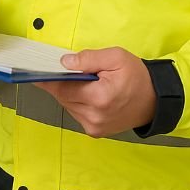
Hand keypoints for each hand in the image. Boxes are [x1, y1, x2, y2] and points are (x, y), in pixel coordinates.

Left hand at [37, 47, 156, 137]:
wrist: (156, 101)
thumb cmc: (137, 76)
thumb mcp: (116, 57)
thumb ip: (89, 58)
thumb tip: (64, 62)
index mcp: (99, 98)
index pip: (63, 87)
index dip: (47, 79)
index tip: (33, 73)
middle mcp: (94, 116)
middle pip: (63, 97)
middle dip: (59, 83)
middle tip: (58, 69)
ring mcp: (94, 127)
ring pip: (68, 105)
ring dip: (68, 93)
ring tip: (81, 81)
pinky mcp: (95, 132)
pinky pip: (76, 113)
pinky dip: (76, 102)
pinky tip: (87, 94)